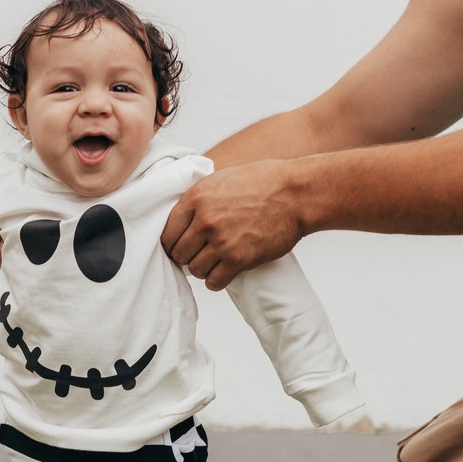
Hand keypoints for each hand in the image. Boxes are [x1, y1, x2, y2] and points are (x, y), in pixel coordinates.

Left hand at [161, 160, 302, 289]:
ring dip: (203, 269)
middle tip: (199, 254)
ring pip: (195, 270)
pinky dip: (216, 280)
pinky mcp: (239, 260)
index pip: (167, 232)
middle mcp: (205, 221)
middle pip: (179, 254)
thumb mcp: (221, 179)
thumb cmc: (263, 183)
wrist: (296, 194)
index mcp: (196, 198)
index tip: (181, 245)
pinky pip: (214, 282)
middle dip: (188, 256)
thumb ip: (199, 199)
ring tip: (214, 262)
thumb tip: (182, 219)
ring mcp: (221, 242)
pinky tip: (223, 272)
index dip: (172, 242)